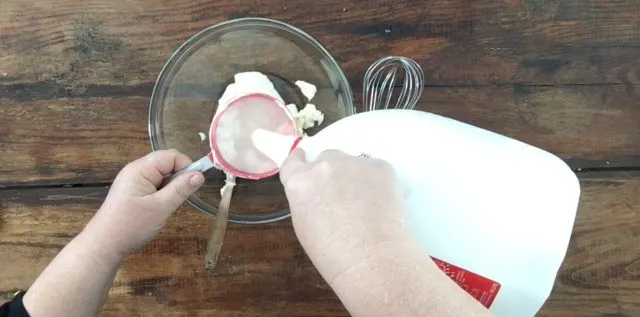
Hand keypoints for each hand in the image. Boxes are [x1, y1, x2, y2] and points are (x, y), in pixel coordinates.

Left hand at [80, 150, 204, 260]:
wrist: (104, 245)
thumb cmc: (131, 225)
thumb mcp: (161, 207)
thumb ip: (181, 189)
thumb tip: (200, 175)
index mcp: (140, 169)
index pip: (171, 156)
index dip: (186, 167)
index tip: (193, 186)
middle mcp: (136, 170)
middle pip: (166, 163)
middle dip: (179, 177)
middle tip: (180, 198)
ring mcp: (134, 181)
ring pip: (162, 175)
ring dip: (171, 187)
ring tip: (168, 205)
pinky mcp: (133, 191)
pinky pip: (155, 184)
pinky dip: (163, 193)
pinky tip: (160, 207)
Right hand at [279, 149, 405, 282]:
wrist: (370, 257)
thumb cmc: (331, 252)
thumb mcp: (303, 224)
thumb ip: (306, 198)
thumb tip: (317, 192)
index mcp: (301, 181)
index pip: (293, 162)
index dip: (299, 161)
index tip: (303, 159)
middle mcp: (325, 166)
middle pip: (327, 159)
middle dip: (332, 174)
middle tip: (343, 197)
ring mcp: (354, 163)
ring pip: (353, 163)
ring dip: (355, 177)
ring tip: (366, 204)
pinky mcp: (380, 167)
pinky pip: (376, 170)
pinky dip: (377, 182)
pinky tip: (380, 204)